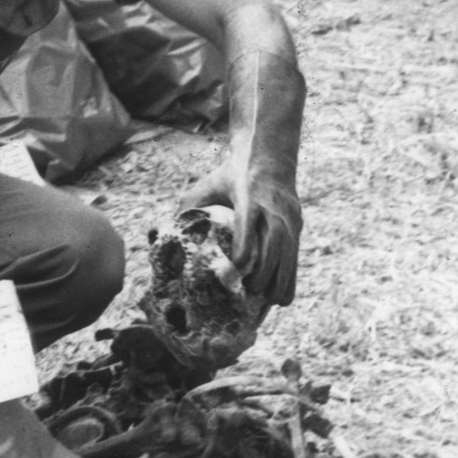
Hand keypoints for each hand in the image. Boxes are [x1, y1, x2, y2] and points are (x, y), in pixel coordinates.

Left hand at [179, 160, 301, 306]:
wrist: (271, 155)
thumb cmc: (231, 174)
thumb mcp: (208, 184)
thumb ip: (191, 206)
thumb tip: (162, 235)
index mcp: (248, 194)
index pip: (248, 220)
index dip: (245, 244)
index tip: (238, 265)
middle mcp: (272, 206)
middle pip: (273, 240)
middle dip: (264, 269)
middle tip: (251, 291)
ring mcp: (288, 216)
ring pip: (288, 251)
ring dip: (279, 279)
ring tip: (268, 302)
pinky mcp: (296, 224)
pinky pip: (295, 255)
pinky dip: (290, 277)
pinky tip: (282, 298)